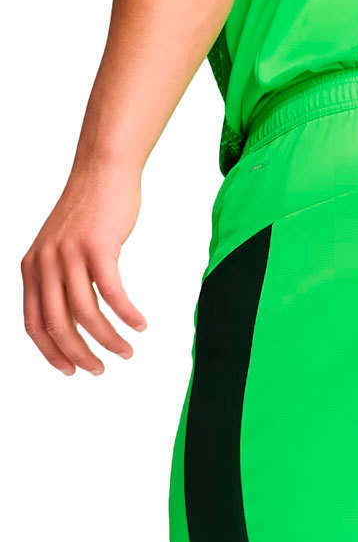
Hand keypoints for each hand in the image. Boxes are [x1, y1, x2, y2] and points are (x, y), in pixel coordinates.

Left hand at [21, 157, 146, 375]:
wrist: (101, 171)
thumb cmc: (88, 213)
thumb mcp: (62, 249)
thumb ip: (60, 282)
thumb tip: (73, 323)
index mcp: (32, 267)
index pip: (34, 324)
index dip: (52, 353)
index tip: (72, 370)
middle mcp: (45, 262)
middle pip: (59, 325)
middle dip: (80, 355)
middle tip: (100, 369)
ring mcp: (69, 254)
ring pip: (86, 314)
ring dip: (109, 340)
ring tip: (127, 352)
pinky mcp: (97, 247)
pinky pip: (113, 294)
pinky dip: (127, 315)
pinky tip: (140, 325)